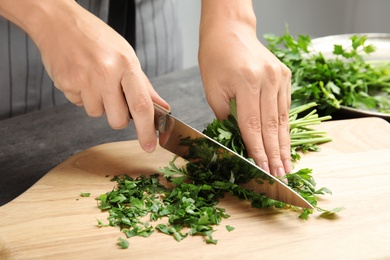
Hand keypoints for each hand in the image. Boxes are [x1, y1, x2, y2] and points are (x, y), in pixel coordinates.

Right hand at [5, 1, 168, 152]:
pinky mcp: (66, 84)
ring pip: (97, 114)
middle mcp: (105, 73)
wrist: (59, 22)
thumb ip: (144, 85)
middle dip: (119, 118)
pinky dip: (82, 96)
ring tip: (95, 80)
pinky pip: (79, 104)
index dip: (147, 130)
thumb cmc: (97, 38)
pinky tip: (81, 77)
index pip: (141, 106)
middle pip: (118, 120)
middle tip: (115, 98)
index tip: (150, 146)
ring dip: (99, 104)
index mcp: (126, 65)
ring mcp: (83, 80)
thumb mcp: (127, 55)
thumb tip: (161, 107)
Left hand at [199, 2, 291, 176]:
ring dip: (284, 144)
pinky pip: (285, 107)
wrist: (230, 32)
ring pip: (282, 119)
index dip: (258, 150)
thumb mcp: (212, 89)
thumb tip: (238, 139)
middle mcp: (268, 79)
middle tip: (280, 175)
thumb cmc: (215, 59)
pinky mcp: (285, 76)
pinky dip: (285, 127)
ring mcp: (280, 77)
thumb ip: (226, 116)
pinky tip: (286, 143)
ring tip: (287, 165)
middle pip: (272, 125)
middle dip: (275, 154)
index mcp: (247, 82)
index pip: (253, 125)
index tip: (262, 169)